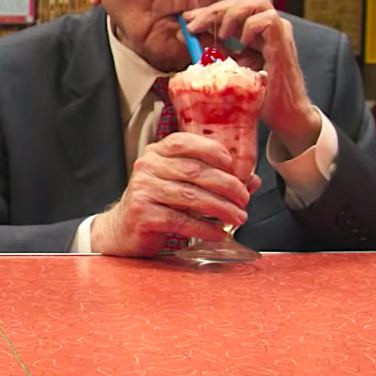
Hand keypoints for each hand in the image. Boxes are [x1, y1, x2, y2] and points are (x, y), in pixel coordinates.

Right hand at [90, 133, 256, 256]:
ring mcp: (143, 190)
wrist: (123, 228)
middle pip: (194, 171)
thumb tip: (252, 181)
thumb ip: (212, 179)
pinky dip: (204, 228)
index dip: (210, 149)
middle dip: (226, 185)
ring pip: (190, 196)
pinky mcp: (142, 214)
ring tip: (239, 218)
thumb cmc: (156, 203)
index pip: (183, 142)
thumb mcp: (180, 185)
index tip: (232, 164)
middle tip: (244, 199)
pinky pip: (180, 220)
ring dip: (221, 208)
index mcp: (156, 154)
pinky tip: (219, 233)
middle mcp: (146, 167)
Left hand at [183, 0, 320, 156]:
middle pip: (241, 1)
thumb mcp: (225, 68)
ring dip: (232, 15)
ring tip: (222, 36)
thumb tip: (184, 33)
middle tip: (193, 25)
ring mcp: (278, 34)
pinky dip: (251, 27)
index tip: (186, 19)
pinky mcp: (284, 43)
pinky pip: (269, 20)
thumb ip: (208, 49)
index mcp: (253, 32)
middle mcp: (268, 29)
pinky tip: (242, 45)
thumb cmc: (256, 95)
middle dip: (213, 10)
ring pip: (257, 2)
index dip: (207, 11)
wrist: (282, 115)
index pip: (230, 9)